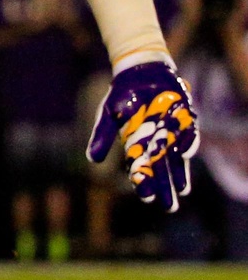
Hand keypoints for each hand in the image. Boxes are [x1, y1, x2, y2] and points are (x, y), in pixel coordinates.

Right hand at [88, 60, 200, 210]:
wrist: (142, 72)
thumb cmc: (122, 95)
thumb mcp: (108, 115)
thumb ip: (102, 137)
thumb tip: (91, 160)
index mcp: (136, 144)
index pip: (140, 169)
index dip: (143, 183)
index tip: (146, 197)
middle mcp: (155, 143)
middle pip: (161, 170)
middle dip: (164, 187)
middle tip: (170, 207)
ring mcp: (171, 135)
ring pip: (176, 160)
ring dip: (179, 175)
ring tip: (182, 191)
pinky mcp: (185, 123)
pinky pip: (188, 136)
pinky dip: (187, 144)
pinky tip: (185, 154)